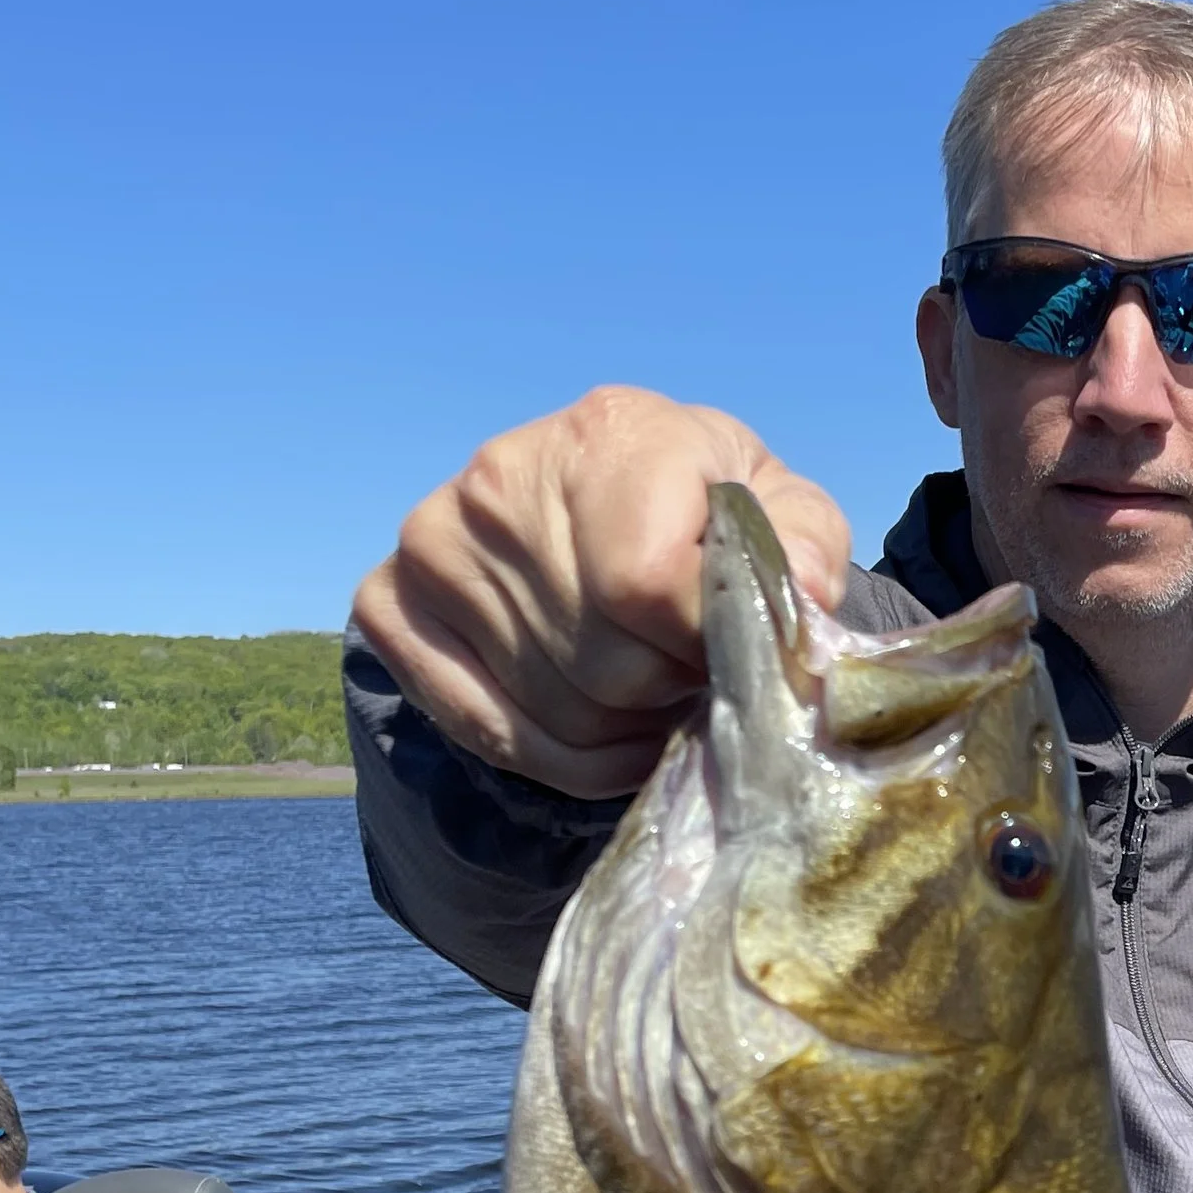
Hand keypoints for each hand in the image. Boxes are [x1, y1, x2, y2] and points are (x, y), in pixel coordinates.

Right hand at [351, 387, 852, 799]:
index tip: (725, 643)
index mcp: (610, 432)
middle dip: (669, 689)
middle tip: (687, 669)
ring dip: (627, 731)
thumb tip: (797, 598)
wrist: (604, 512)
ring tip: (652, 692)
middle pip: (608, 663)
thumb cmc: (707, 518)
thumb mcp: (781, 514)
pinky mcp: (389, 602)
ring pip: (560, 712)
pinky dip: (566, 760)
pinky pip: (494, 734)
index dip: (703, 644)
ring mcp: (434, 539)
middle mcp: (503, 474)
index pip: (647, 585)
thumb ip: (803, 549)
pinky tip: (602, 728)